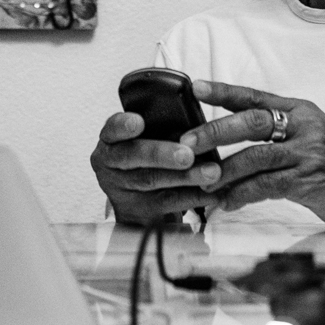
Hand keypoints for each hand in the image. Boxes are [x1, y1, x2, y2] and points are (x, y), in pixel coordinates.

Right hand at [89, 110, 222, 225]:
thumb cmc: (147, 158)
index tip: (138, 122)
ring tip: (212, 172)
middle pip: (133, 156)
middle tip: (187, 154)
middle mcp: (112, 163)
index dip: (123, 125)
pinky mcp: (140, 210)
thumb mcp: (144, 139)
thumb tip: (194, 113)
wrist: (138, 203)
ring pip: (153, 180)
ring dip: (185, 176)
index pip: (112, 129)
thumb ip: (158, 126)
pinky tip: (213, 193)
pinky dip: (193, 196)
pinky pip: (169, 202)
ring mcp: (123, 188)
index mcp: (111, 139)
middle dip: (161, 154)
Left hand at [183, 81, 324, 229]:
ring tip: (202, 181)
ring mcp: (309, 153)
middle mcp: (304, 127)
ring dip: (225, 170)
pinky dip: (243, 194)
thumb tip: (228, 138)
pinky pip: (268, 186)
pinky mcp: (311, 181)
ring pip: (257, 156)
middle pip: (252, 122)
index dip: (224, 91)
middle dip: (215, 132)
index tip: (195, 86)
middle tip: (186, 143)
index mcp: (299, 111)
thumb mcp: (308, 137)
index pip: (255, 96)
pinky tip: (227, 203)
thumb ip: (275, 134)